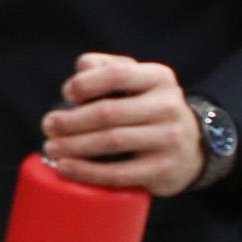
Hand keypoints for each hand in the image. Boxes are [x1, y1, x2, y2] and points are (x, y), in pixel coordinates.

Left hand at [41, 53, 204, 195]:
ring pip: (111, 142)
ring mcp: (168, 139)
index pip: (117, 74)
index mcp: (159, 78)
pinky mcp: (162, 170)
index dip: (86, 83)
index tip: (66, 94)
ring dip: (73, 146)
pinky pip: (118, 173)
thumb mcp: (138, 81)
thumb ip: (107, 68)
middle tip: (47, 126)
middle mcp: (167, 106)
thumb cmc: (151, 109)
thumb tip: (78, 72)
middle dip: (70, 120)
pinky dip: (87, 171)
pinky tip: (66, 168)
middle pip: (108, 112)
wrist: (193, 148)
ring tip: (51, 147)